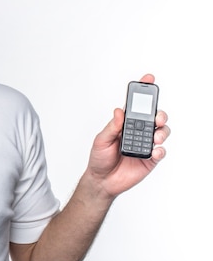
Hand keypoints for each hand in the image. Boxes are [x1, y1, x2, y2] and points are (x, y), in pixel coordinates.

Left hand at [86, 74, 170, 199]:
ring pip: (162, 132)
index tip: (148, 79)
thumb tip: (119, 111)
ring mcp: (145, 145)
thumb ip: (112, 127)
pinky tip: (155, 150)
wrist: (102, 181)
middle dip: (159, 114)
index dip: (143, 92)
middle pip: (154, 117)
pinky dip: (160, 149)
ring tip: (155, 137)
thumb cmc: (99, 159)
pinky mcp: (150, 159)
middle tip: (157, 117)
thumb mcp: (101, 140)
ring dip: (162, 132)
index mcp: (125, 124)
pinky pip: (161, 151)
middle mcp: (138, 132)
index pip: (136, 106)